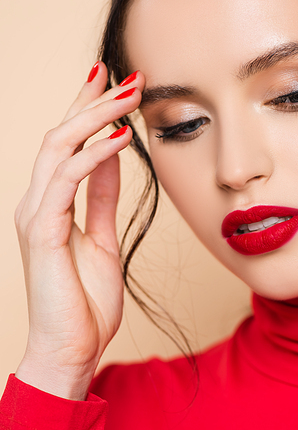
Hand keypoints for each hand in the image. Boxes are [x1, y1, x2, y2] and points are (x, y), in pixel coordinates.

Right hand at [15, 63, 143, 399]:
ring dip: (96, 117)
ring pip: (58, 148)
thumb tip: (112, 160)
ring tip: (130, 96)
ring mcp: (35, 215)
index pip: (66, 143)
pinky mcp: (41, 232)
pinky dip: (94, 155)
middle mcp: (36, 202)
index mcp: (50, 203)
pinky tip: (121, 139)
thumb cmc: (84, 302)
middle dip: (93, 101)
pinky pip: (66, 181)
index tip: (115, 81)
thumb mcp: (102, 238)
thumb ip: (102, 198)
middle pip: (59, 135)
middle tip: (130, 77)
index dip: (88, 108)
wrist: (72, 352)